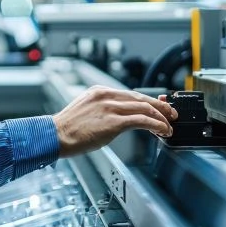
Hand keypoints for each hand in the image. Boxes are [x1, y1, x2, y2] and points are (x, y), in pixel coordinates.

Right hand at [52, 86, 177, 156]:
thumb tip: (120, 117)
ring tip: (168, 126)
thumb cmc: (68, 128)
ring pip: (145, 108)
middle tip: (171, 114)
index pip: (131, 93)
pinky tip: (162, 131)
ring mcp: (110, 107)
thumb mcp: (86, 110)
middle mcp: (107, 95)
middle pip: (141, 98)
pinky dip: (156, 125)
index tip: (159, 106)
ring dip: (161, 118)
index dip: (149, 100)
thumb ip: (103, 109)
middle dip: (160, 107)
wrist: (55, 135)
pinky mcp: (113, 122)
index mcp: (100, 91)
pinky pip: (142, 120)